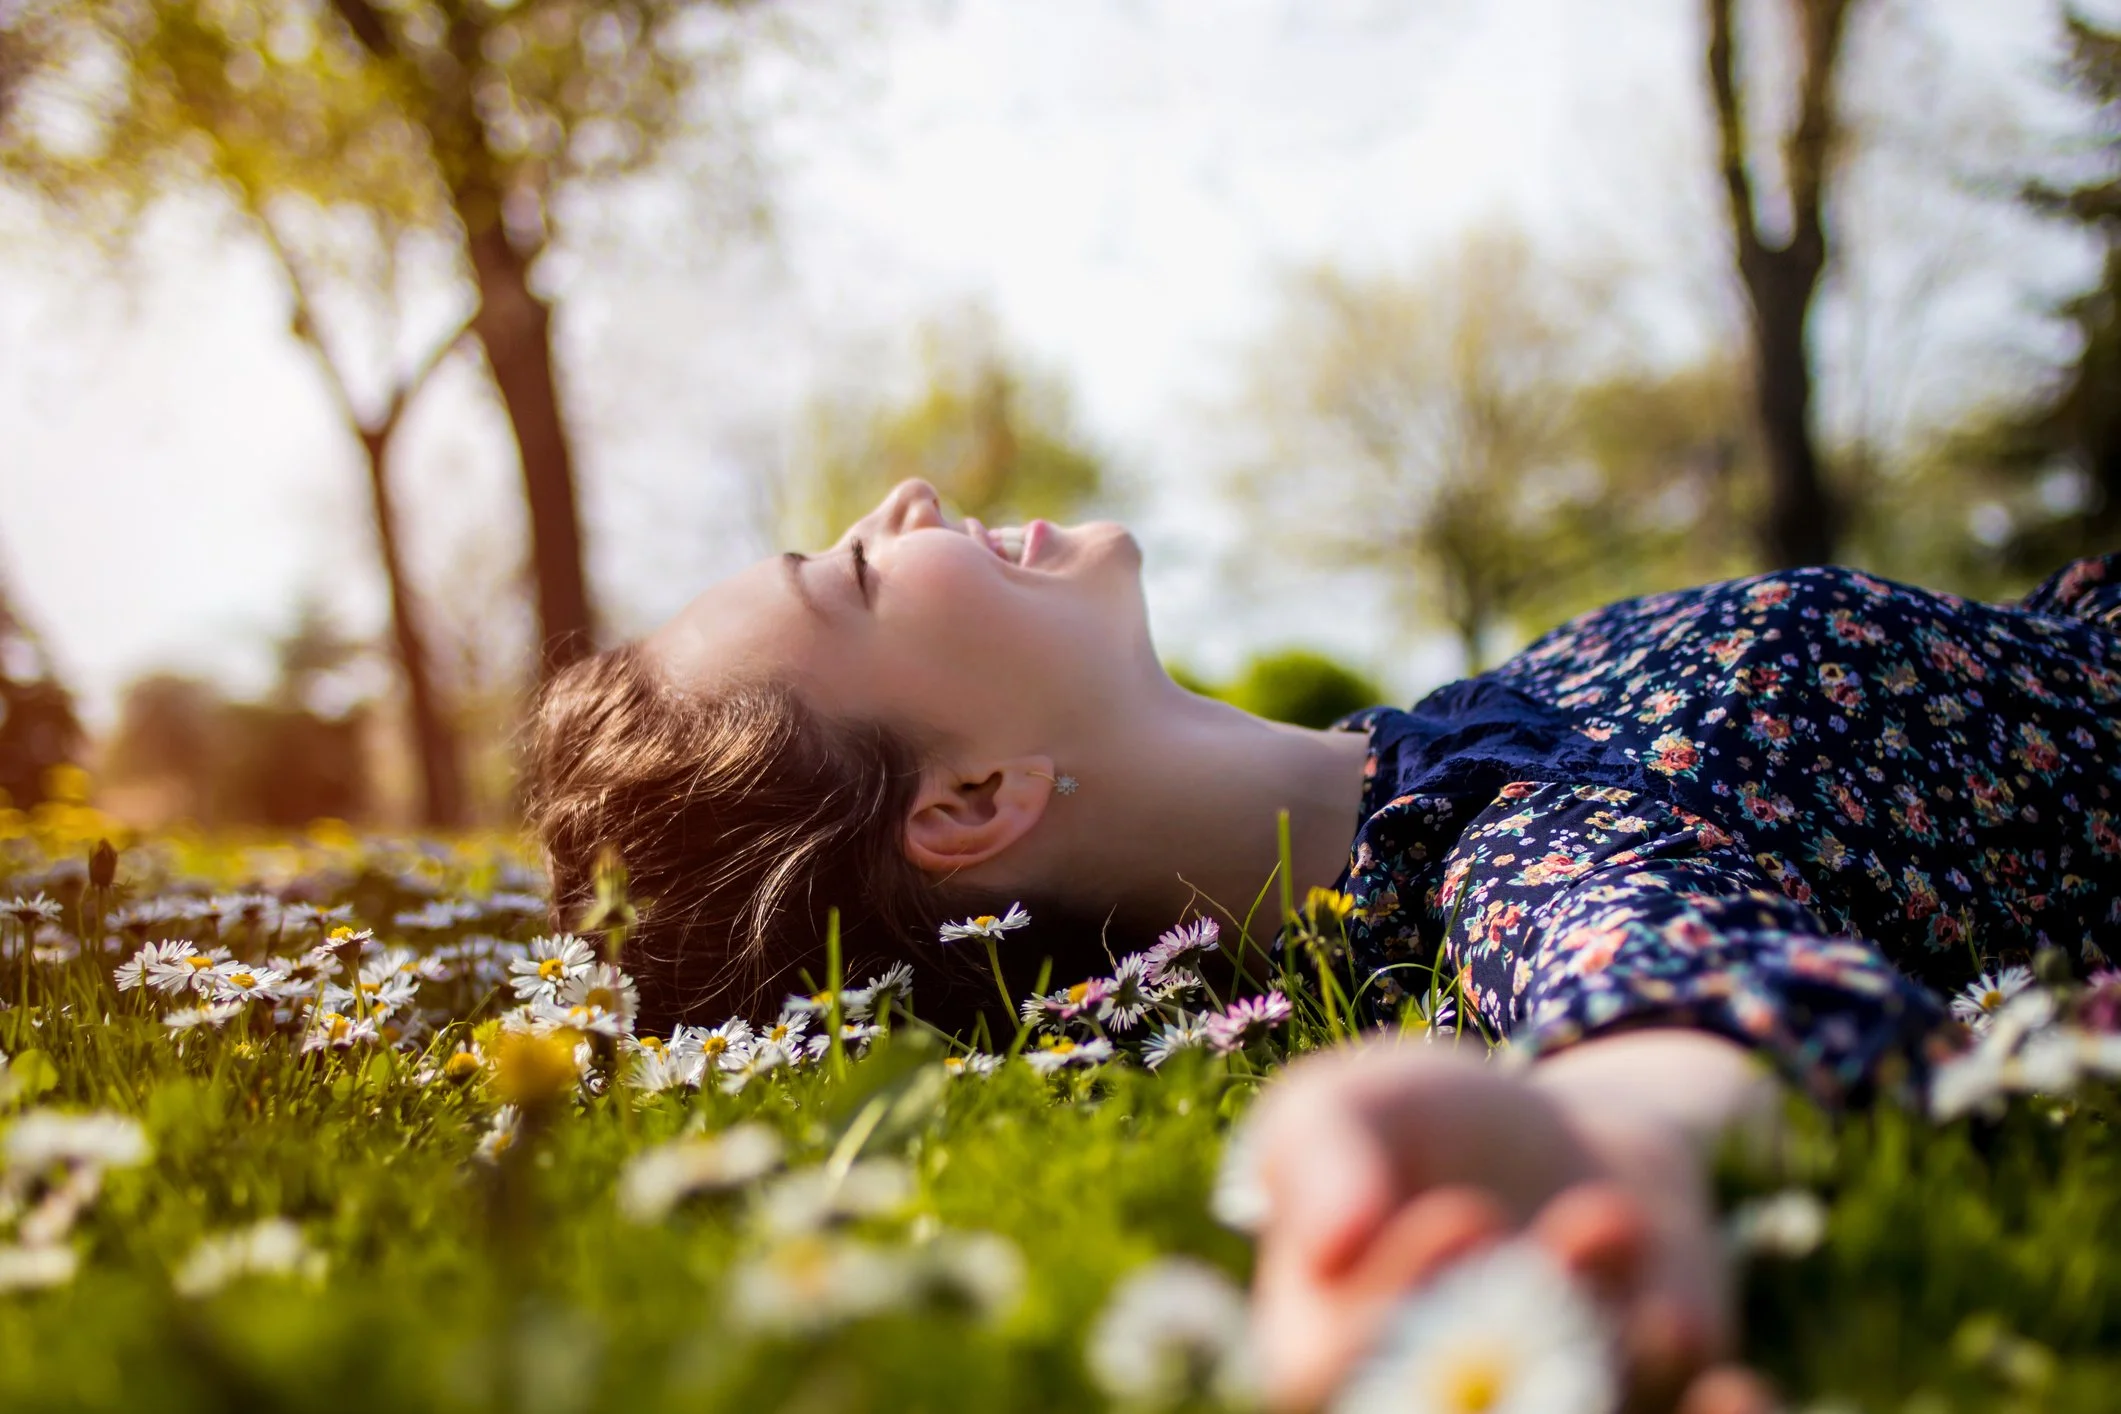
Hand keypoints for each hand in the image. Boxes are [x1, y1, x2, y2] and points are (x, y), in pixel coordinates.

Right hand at [1244, 1040, 1772, 1412]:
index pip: (1327, 1381)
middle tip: (1569, 1234)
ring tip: (1612, 1219)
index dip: (1393, 1320)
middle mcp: (1426, 1411)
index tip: (1461, 1214)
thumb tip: (1332, 1242)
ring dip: (1620, 1356)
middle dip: (1518, 1348)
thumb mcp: (1353, 1102)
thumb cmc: (1431, 1125)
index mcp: (1323, 1358)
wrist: (1571, 1147)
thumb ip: (1318, 1149)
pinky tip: (1734, 1391)